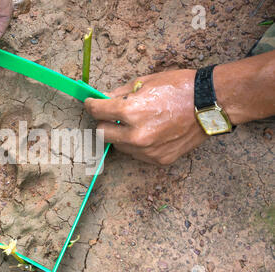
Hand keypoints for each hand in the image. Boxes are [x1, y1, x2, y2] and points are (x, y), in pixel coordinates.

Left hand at [84, 70, 208, 164]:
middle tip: (111, 115)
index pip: (97, 111)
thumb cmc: (180, 87)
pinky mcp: (158, 159)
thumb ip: (120, 93)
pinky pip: (137, 153)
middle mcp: (136, 135)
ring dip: (120, 135)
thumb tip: (103, 98)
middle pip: (102, 134)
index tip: (90, 103)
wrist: (211, 103)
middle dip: (103, 122)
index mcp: (131, 111)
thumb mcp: (146, 82)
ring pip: (119, 146)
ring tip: (136, 123)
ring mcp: (147, 150)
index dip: (91, 105)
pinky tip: (150, 132)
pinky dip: (137, 144)